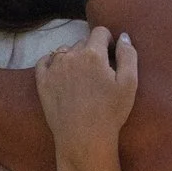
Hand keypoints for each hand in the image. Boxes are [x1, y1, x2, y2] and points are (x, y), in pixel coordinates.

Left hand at [34, 26, 138, 160]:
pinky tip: (60, 74)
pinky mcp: (42, 81)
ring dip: (73, 58)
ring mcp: (53, 68)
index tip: (110, 55)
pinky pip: (44, 61)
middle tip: (98, 72)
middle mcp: (70, 55)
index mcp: (93, 54)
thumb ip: (128, 55)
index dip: (107, 41)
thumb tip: (123, 36)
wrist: (83, 138)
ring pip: (65, 51)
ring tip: (80, 77)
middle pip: (83, 42)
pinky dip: (52, 63)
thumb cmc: (110, 112)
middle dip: (91, 52)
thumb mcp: (129, 83)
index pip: (100, 32)